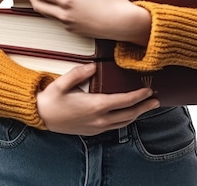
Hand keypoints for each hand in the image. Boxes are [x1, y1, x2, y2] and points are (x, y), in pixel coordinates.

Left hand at [20, 0, 150, 44]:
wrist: (124, 23)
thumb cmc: (111, 0)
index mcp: (66, 1)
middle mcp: (64, 15)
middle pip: (36, 4)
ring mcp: (68, 24)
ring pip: (45, 14)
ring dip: (37, 1)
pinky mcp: (75, 30)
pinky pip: (56, 20)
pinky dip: (50, 10)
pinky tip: (55, 3)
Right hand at [37, 62, 159, 134]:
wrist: (41, 117)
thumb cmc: (51, 99)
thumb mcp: (62, 82)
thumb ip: (79, 72)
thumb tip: (94, 66)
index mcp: (94, 106)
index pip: (123, 102)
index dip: (138, 96)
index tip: (148, 90)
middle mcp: (98, 119)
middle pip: (128, 115)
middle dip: (144, 107)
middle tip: (156, 101)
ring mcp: (96, 127)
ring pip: (122, 123)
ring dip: (136, 114)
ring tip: (146, 107)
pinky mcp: (92, 130)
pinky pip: (114, 126)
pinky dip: (125, 120)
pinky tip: (127, 114)